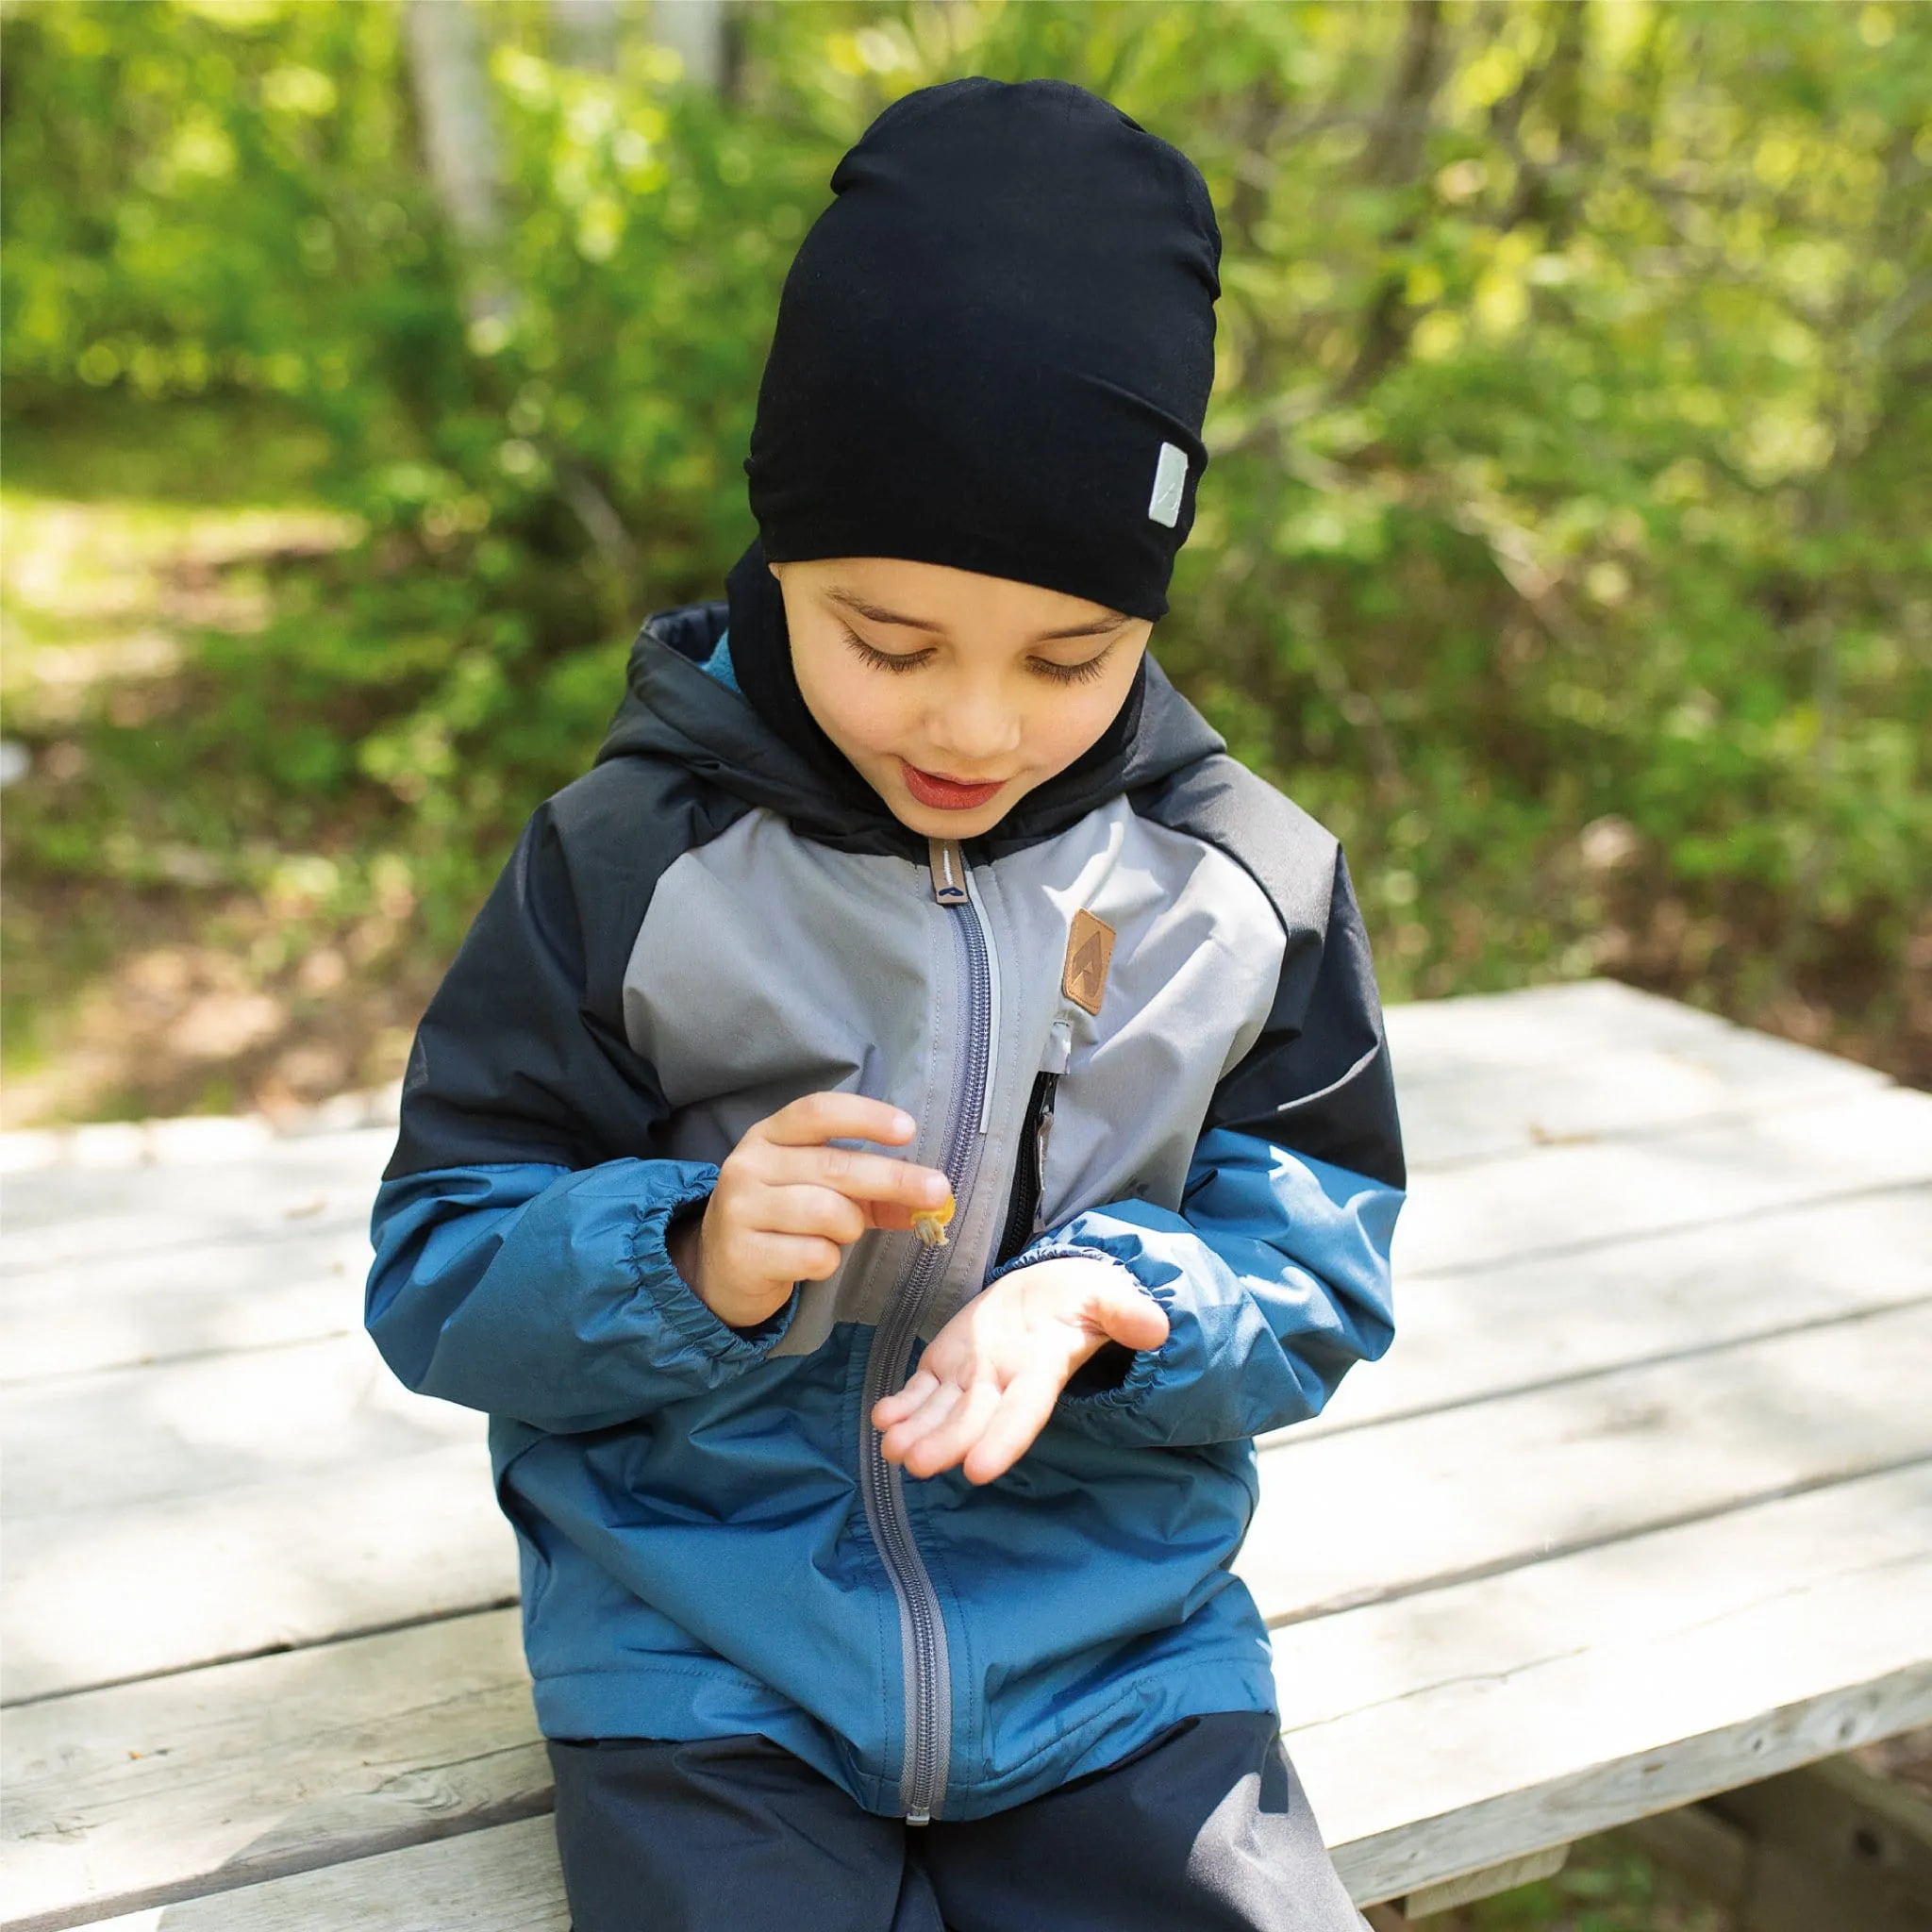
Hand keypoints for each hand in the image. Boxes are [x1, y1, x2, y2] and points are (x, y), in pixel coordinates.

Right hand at [667, 1093, 950, 1331]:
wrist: (719, 1270)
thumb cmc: (782, 1219)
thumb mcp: (822, 1191)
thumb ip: (874, 1191)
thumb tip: (935, 1199)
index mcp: (769, 1135)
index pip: (817, 1111)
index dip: (864, 1116)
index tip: (908, 1129)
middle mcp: (748, 1164)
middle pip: (834, 1165)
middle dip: (894, 1178)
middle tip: (937, 1190)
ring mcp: (740, 1209)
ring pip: (827, 1212)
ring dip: (850, 1227)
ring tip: (840, 1234)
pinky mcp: (742, 1254)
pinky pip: (814, 1255)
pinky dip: (828, 1260)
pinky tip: (812, 1259)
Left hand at [872, 1255, 1168, 1485]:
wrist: (1054, 1291)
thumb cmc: (1084, 1298)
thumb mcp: (1108, 1297)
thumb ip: (1124, 1312)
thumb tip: (1156, 1327)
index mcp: (1042, 1369)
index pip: (1023, 1411)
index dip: (1003, 1440)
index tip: (979, 1469)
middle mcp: (1004, 1382)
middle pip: (974, 1418)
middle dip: (946, 1442)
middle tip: (915, 1464)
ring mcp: (973, 1376)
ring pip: (942, 1410)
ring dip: (916, 1431)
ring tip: (891, 1449)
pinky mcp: (948, 1363)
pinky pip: (922, 1389)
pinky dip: (902, 1405)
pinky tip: (882, 1419)